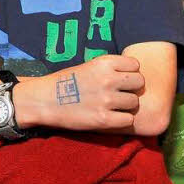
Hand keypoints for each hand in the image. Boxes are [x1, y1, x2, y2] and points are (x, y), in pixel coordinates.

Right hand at [15, 55, 144, 131]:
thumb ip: (110, 69)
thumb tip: (133, 75)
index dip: (130, 73)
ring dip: (127, 107)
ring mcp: (107, 99)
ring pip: (135, 103)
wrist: (43, 100)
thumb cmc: (66, 83)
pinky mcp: (104, 119)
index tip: (121, 79)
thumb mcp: (89, 66)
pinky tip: (111, 118)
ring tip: (113, 107)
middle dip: (131, 89)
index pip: (136, 65)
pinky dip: (122, 121)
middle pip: (139, 83)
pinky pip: (128, 120)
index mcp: (105, 63)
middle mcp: (108, 79)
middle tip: (120, 94)